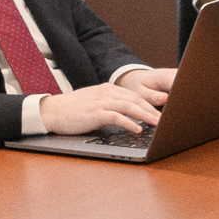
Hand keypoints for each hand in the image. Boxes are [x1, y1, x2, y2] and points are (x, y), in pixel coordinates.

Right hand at [38, 79, 159, 137]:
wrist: (53, 111)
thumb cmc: (72, 110)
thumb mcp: (93, 102)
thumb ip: (109, 104)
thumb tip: (126, 114)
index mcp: (107, 89)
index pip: (133, 94)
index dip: (149, 102)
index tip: (161, 109)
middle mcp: (106, 93)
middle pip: (135, 98)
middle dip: (152, 108)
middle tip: (165, 118)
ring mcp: (100, 102)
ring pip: (129, 106)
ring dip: (145, 115)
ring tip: (157, 123)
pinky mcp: (95, 113)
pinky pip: (116, 117)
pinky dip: (129, 122)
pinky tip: (137, 129)